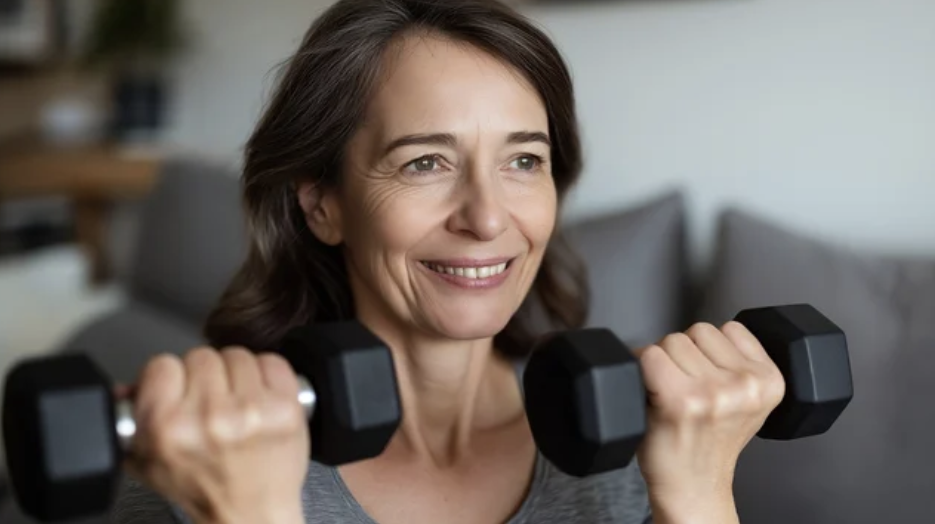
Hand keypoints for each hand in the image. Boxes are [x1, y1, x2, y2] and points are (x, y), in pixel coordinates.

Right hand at [125, 347, 309, 523]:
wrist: (250, 513)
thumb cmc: (203, 489)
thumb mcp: (149, 463)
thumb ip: (129, 423)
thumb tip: (122, 387)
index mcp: (168, 427)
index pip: (162, 364)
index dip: (171, 376)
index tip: (179, 389)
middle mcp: (209, 415)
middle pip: (202, 356)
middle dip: (205, 376)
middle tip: (211, 400)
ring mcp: (252, 409)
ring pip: (238, 355)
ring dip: (237, 374)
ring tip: (237, 401)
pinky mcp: (286, 407)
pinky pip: (273, 362)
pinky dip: (268, 374)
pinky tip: (261, 397)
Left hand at [634, 322, 785, 521]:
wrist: (694, 486)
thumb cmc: (710, 443)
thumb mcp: (747, 399)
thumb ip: (739, 363)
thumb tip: (702, 332)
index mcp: (770, 380)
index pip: (730, 328)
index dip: (710, 350)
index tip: (707, 378)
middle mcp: (745, 385)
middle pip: (697, 330)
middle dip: (686, 355)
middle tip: (687, 390)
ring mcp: (712, 392)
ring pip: (671, 340)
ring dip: (664, 362)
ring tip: (672, 394)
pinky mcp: (679, 399)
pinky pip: (648, 354)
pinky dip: (642, 369)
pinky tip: (654, 395)